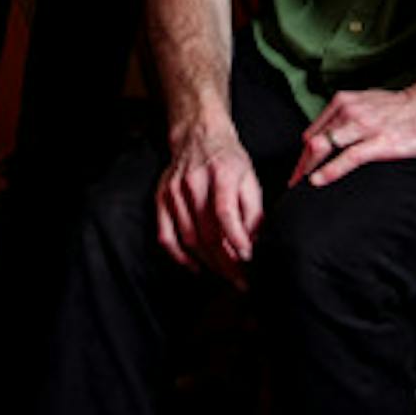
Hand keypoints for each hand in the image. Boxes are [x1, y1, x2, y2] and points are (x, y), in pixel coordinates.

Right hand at [155, 119, 262, 288]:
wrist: (198, 135)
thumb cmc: (228, 159)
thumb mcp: (250, 177)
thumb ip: (254, 211)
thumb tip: (253, 243)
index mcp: (221, 172)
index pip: (225, 212)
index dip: (237, 238)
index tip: (248, 257)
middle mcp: (194, 181)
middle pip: (208, 232)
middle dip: (226, 261)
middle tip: (241, 279)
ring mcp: (174, 191)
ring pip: (189, 238)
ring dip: (209, 263)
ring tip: (226, 275)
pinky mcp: (161, 198)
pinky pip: (166, 236)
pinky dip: (180, 257)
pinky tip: (196, 267)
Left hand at [289, 84, 415, 188]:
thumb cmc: (403, 107)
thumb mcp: (367, 104)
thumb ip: (347, 116)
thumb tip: (331, 135)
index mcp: (343, 102)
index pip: (313, 132)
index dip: (302, 154)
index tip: (298, 171)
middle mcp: (348, 111)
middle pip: (312, 142)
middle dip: (299, 165)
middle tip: (291, 185)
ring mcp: (363, 126)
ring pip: (323, 147)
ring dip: (307, 169)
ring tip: (298, 188)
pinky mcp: (379, 141)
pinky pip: (348, 157)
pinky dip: (330, 170)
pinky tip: (318, 181)